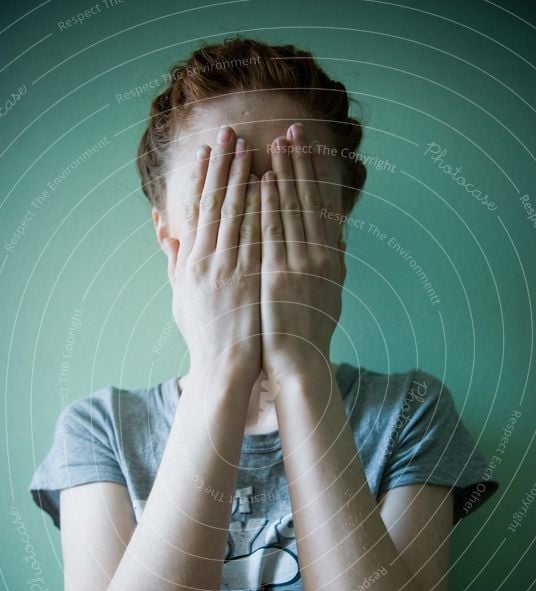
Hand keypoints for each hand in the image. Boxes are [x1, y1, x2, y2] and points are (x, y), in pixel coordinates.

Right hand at [164, 126, 261, 386]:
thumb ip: (174, 260)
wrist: (225, 367)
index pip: (199, 210)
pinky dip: (263, 209)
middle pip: (218, 205)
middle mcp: (210, 263)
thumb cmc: (204, 333)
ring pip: (239, 215)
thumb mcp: (180, 296)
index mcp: (192, 264)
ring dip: (245, 179)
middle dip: (225, 166)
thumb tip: (165, 229)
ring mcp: (233, 271)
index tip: (210, 150)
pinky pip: (260, 237)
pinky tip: (269, 185)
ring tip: (251, 147)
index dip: (205, 178)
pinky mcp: (254, 281)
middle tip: (230, 132)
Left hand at [259, 122, 346, 377]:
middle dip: (302, 163)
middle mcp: (322, 256)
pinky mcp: (281, 274)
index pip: (325, 206)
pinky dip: (268, 204)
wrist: (300, 361)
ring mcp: (302, 264)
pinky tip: (262, 180)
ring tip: (278, 143)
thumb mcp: (330, 294)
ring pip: (292, 209)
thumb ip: (334, 263)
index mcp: (332, 258)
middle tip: (295, 130)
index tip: (311, 147)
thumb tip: (339, 238)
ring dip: (285, 173)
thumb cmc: (310, 330)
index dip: (317, 175)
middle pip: (311, 200)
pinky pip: (273, 231)